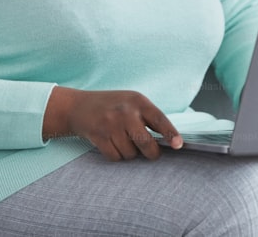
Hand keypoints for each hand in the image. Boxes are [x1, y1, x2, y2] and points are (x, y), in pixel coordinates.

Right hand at [44, 87, 181, 160]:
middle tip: (151, 153)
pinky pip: (115, 157)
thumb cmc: (113, 105)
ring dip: (130, 154)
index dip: (170, 134)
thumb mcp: (132, 102)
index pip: (159, 119)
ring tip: (124, 141)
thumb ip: (149, 117)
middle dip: (151, 153)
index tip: (178, 145)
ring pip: (130, 154)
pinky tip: (113, 145)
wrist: (79, 106)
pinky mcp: (98, 136)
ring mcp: (110, 124)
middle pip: (145, 143)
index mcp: (138, 101)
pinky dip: (117, 156)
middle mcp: (125, 112)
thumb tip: (169, 141)